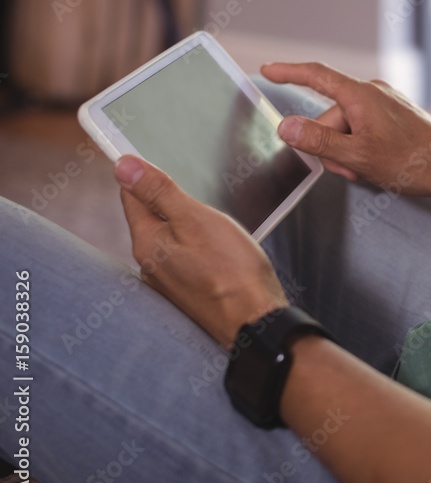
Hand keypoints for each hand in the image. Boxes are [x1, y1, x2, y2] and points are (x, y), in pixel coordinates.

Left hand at [115, 156, 287, 346]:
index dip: (144, 174)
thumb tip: (122, 166)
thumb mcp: (196, 219)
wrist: (256, 321)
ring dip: (188, 226)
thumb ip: (159, 192)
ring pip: (171, 239)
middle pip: (151, 218)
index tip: (159, 160)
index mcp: (146, 243)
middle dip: (171, 201)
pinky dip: (199, 247)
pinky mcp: (189, 292)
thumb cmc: (232, 270)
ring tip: (216, 224)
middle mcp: (150, 265)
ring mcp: (169, 282)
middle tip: (200, 194)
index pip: (131, 196)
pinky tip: (221, 249)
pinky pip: (186, 258)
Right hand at [261, 62, 430, 198]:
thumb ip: (319, 141)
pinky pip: (363, 129)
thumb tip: (286, 127)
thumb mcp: (357, 156)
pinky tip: (377, 165)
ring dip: (347, 152)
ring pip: (346, 127)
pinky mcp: (394, 116)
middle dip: (330, 146)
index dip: (289, 72)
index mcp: (361, 95)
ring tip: (367, 171)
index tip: (268, 70)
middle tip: (349, 170)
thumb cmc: (412, 163)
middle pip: (329, 116)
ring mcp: (385, 104)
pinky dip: (361, 148)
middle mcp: (373, 92)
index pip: (316, 76)